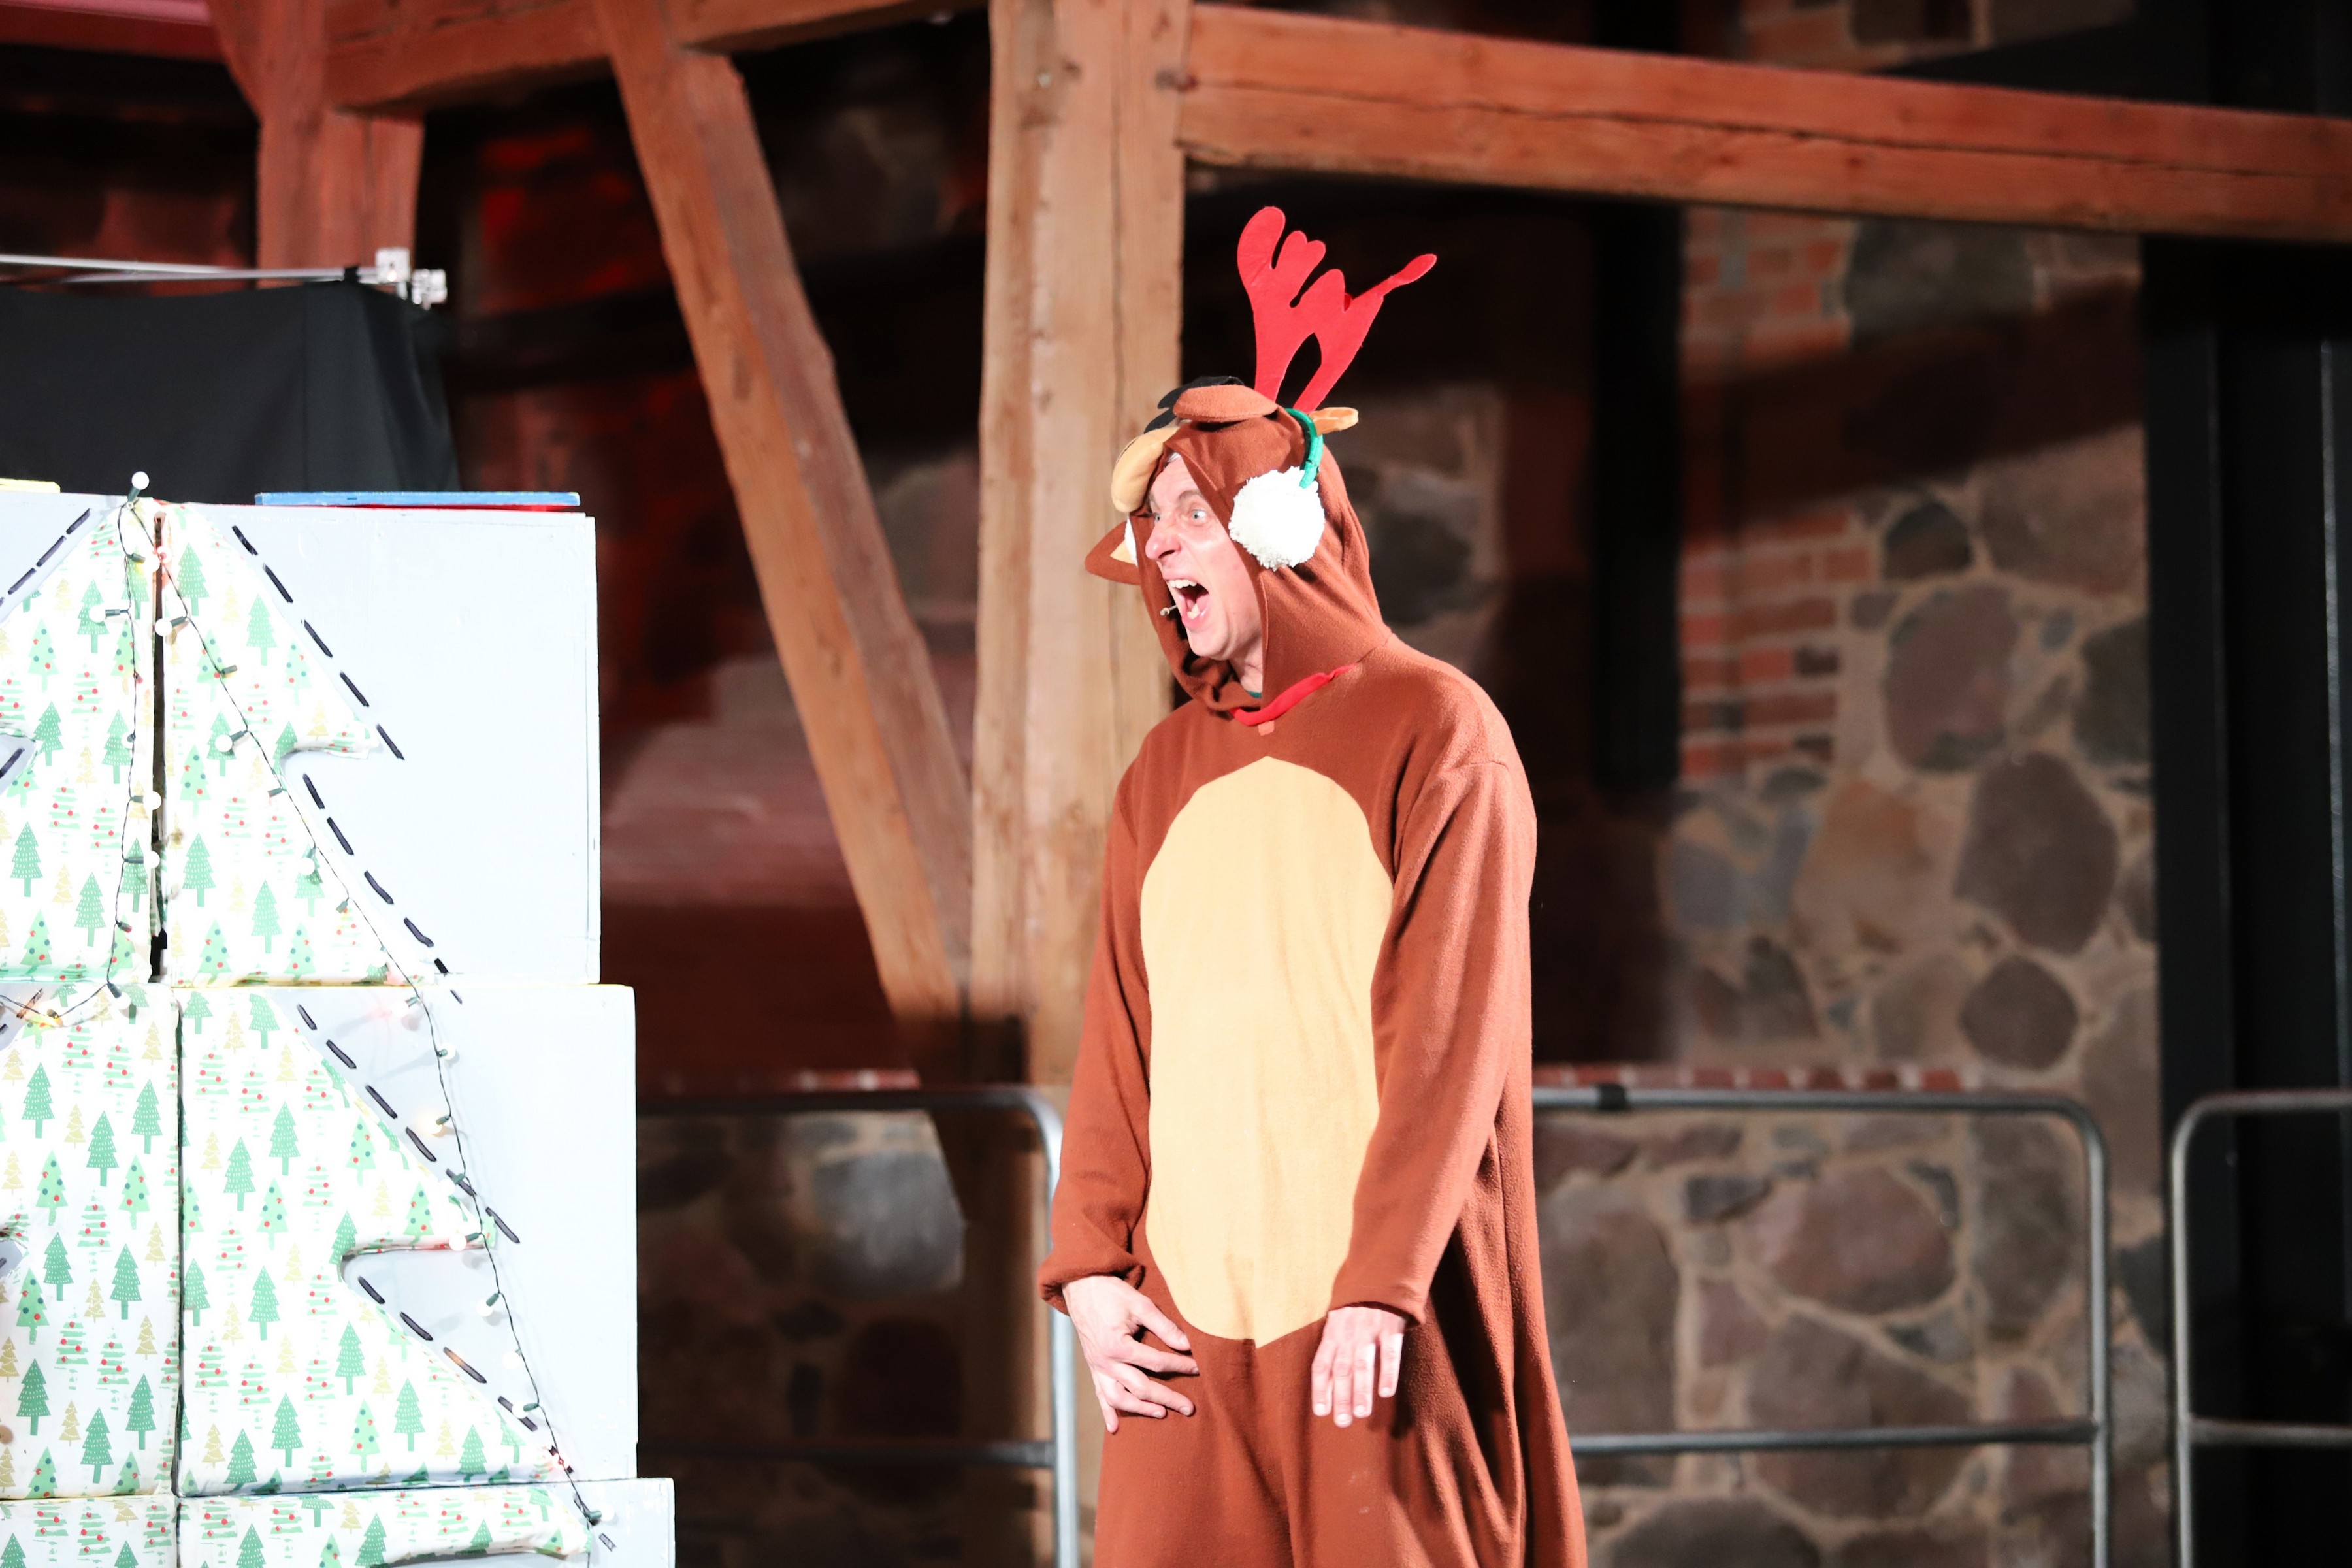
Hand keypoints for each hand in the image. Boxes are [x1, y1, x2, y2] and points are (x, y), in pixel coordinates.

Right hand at [1063, 1274, 1198, 1431]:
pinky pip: (1099, 1395)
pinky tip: (1115, 1428)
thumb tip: (1187, 1344)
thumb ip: (1164, 1327)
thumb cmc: (1112, 1293)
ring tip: (1161, 1413)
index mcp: (1118, 1346)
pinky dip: (1107, 1412)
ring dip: (1140, 1410)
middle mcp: (1107, 1362)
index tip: (1198, 1368)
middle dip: (1168, 1398)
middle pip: (1141, 1388)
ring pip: (1119, 1399)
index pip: (1156, 1362)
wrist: (1081, 1286)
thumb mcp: (1140, 1305)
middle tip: (1189, 1408)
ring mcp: (1098, 1367)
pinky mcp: (1093, 1368)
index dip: (1180, 1366)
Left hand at [1310, 1305, 1405, 1427]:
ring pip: (1363, 1364)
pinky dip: (1387, 1373)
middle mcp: (1348, 1333)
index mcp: (1332, 1333)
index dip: (1320, 1389)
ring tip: (1361, 1413)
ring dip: (1361, 1390)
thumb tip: (1327, 1385)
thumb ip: (1333, 1349)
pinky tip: (1386, 1392)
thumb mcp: (1337, 1322)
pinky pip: (1389, 1352)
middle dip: (1341, 1396)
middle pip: (1341, 1369)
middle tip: (1343, 1421)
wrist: (1380, 1276)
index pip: (1321, 1364)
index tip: (1321, 1412)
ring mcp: (1369, 1329)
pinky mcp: (1390, 1326)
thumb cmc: (1355, 1307)